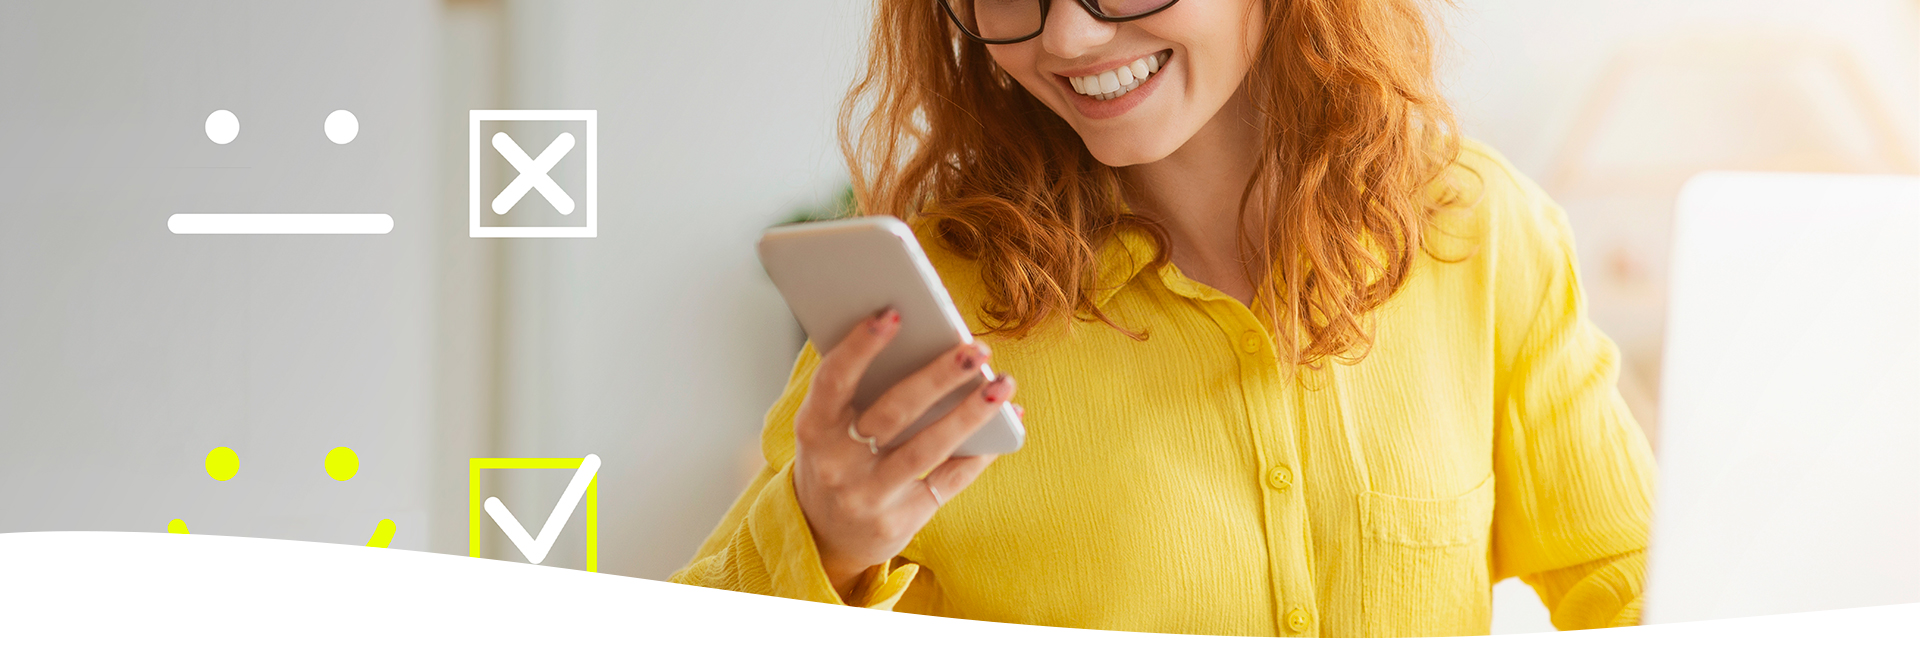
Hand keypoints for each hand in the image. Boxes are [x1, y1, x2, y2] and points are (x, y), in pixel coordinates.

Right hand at [790, 308, 1014, 600]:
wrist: (824, 535)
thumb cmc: (837, 458)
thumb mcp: (828, 427)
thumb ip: (859, 389)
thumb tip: (921, 337)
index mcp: (813, 428)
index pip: (834, 380)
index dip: (861, 346)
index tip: (894, 313)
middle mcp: (836, 464)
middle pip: (894, 412)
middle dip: (938, 376)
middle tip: (975, 348)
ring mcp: (867, 496)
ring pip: (928, 447)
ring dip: (970, 414)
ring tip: (1003, 384)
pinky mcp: (899, 521)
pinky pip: (949, 480)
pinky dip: (981, 451)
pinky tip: (1007, 423)